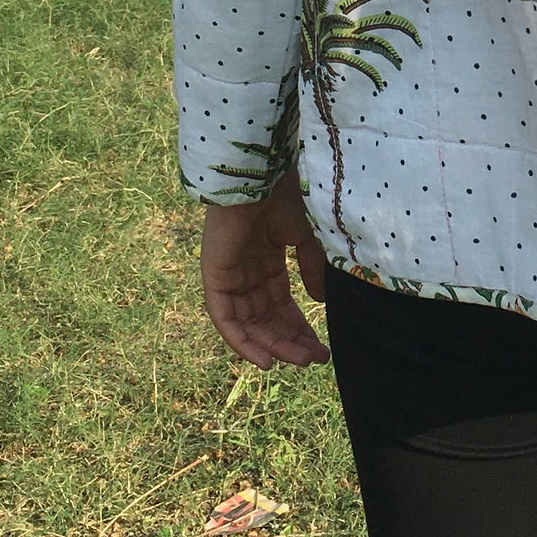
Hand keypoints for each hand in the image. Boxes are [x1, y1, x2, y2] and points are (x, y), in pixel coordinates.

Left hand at [201, 182, 329, 371]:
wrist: (260, 175)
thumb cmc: (284, 196)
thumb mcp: (306, 237)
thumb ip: (311, 269)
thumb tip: (320, 302)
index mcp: (266, 261)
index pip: (281, 305)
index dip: (300, 328)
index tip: (322, 349)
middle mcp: (246, 273)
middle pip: (266, 319)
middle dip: (291, 341)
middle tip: (316, 360)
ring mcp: (229, 276)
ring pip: (249, 324)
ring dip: (274, 345)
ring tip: (300, 360)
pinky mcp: (214, 278)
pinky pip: (226, 320)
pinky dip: (243, 342)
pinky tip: (266, 360)